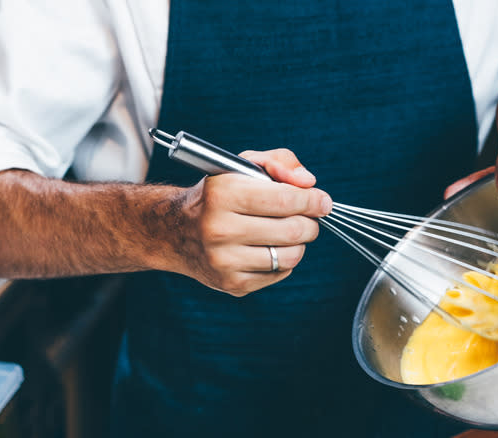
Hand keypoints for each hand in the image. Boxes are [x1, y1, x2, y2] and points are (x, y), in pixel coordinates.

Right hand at [155, 149, 331, 296]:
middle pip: (293, 230)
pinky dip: (283, 261)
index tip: (323, 201)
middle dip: (310, 223)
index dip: (313, 200)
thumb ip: (280, 162)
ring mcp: (224, 260)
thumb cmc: (218, 194)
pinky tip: (269, 248)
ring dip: (299, 243)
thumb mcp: (242, 165)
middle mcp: (219, 228)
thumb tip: (308, 182)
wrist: (175, 232)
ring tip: (289, 232)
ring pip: (290, 256)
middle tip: (308, 218)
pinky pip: (279, 274)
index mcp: (223, 193)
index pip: (286, 200)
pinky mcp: (231, 283)